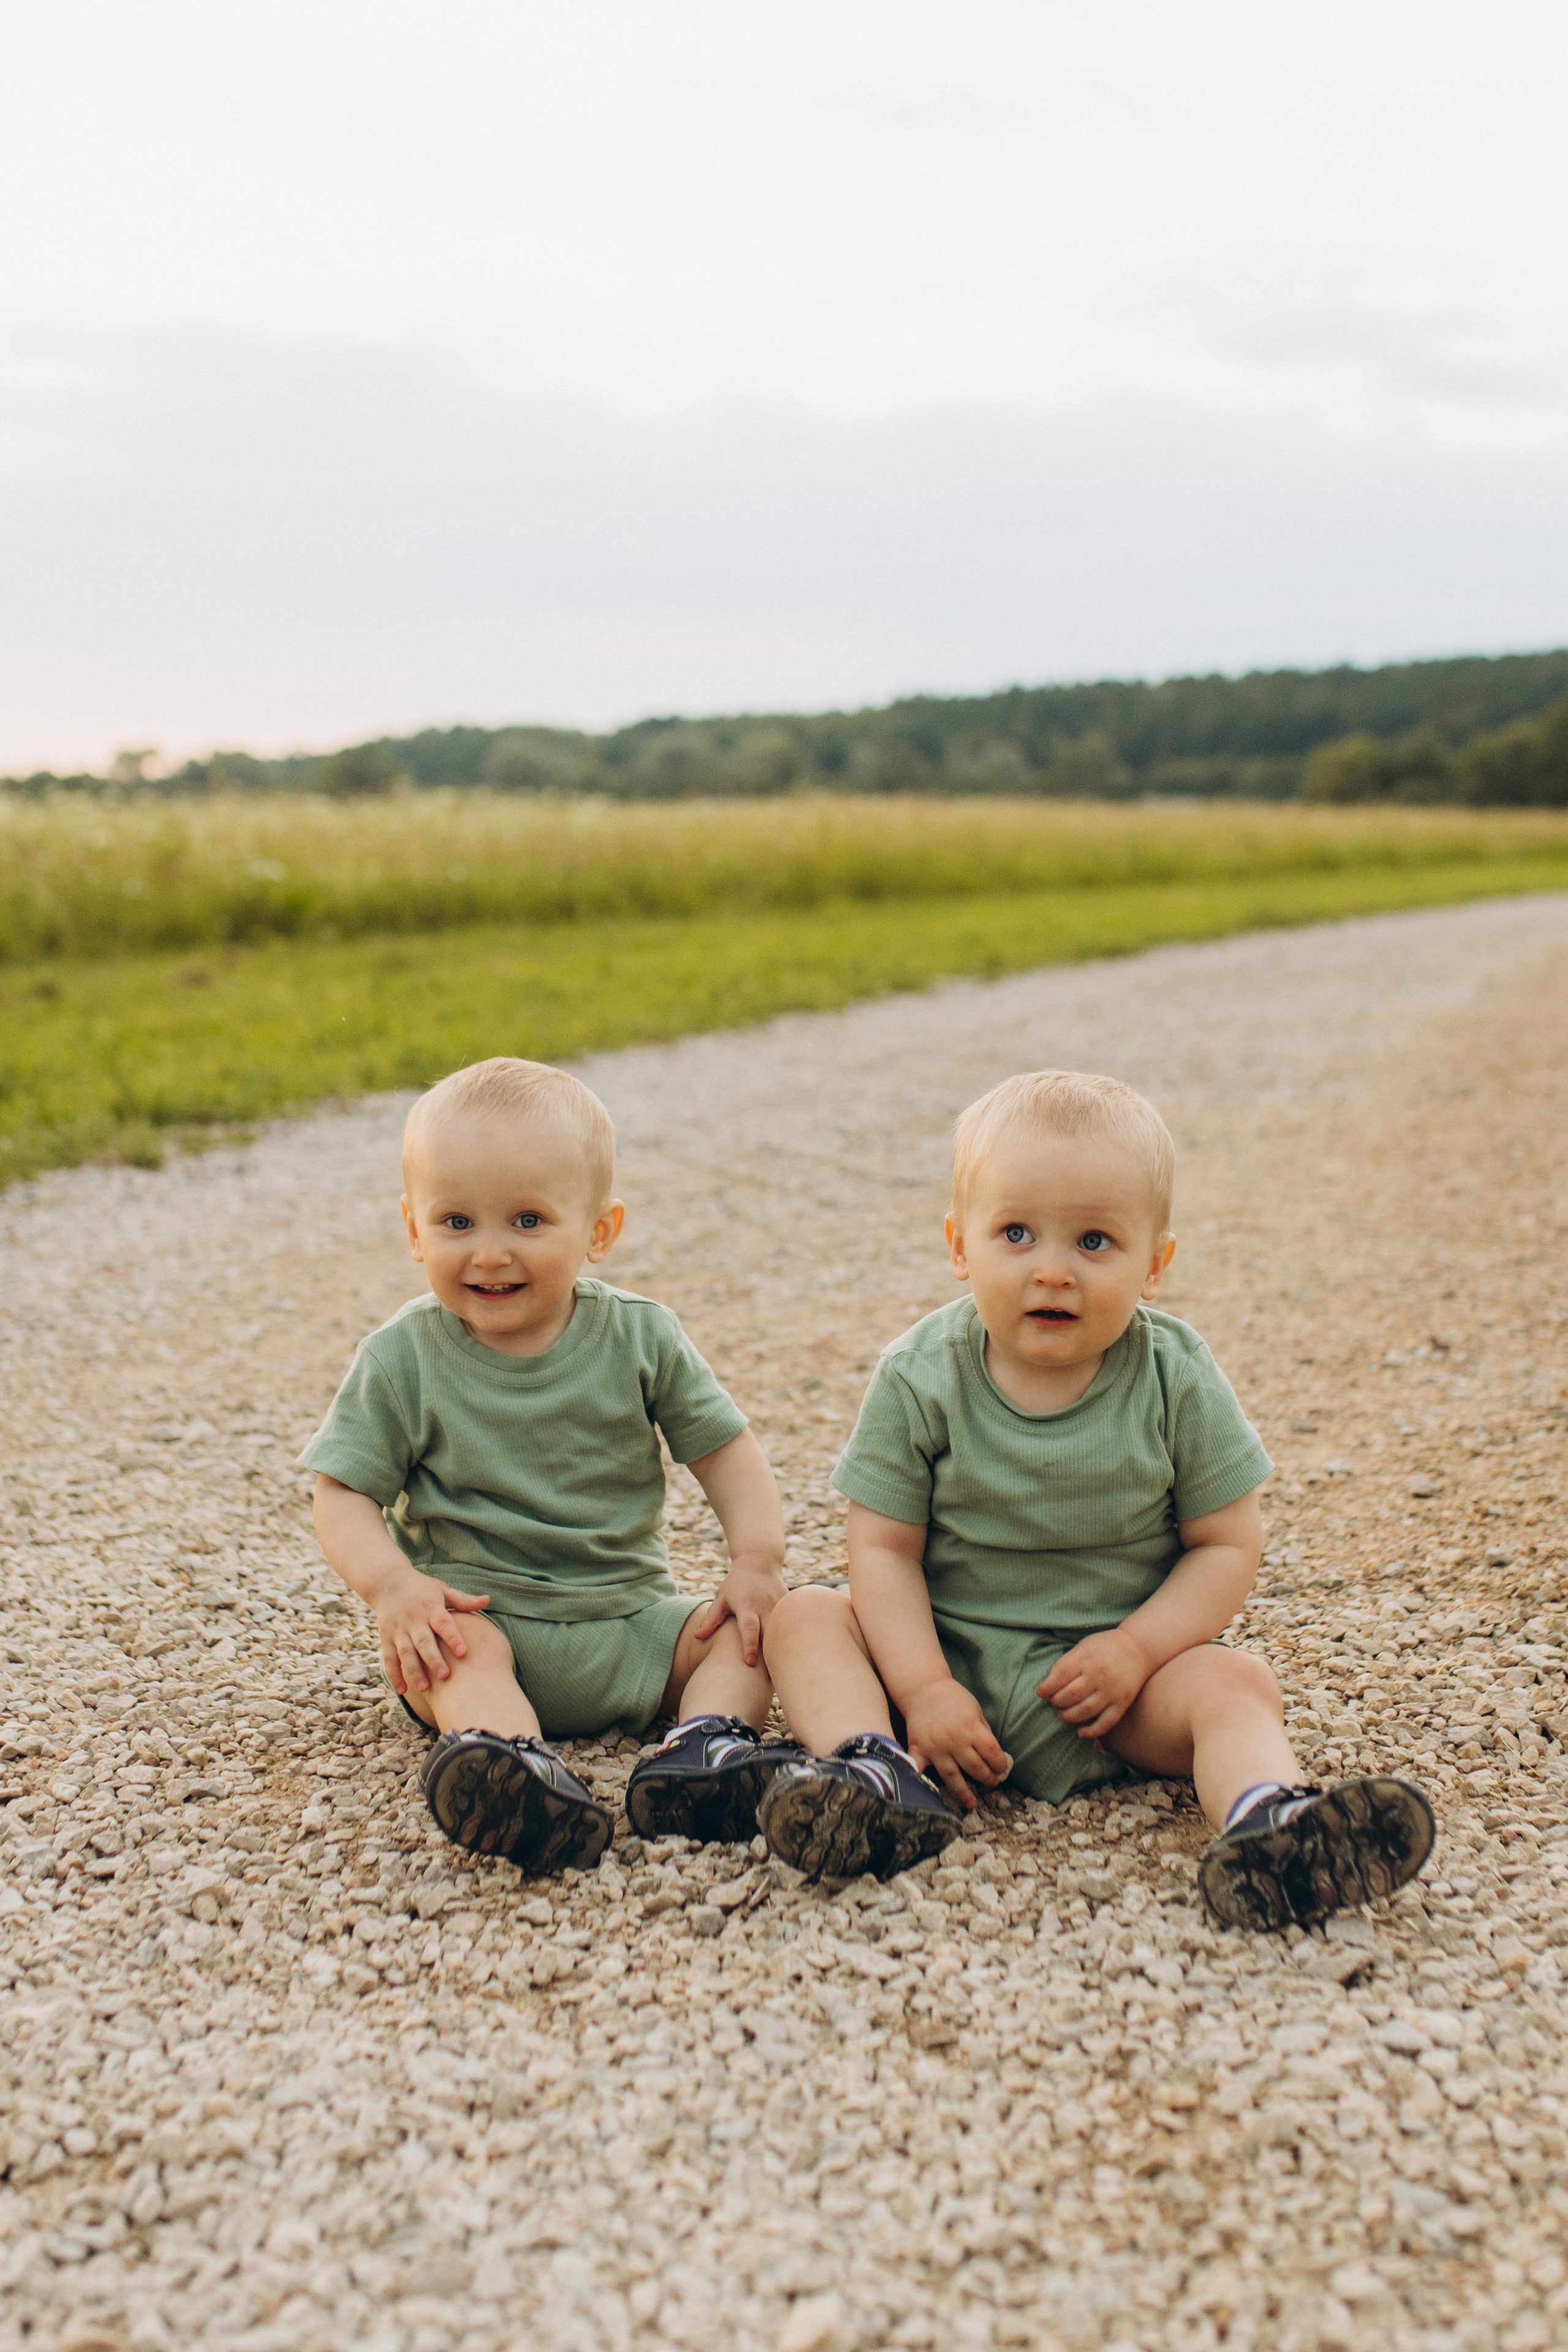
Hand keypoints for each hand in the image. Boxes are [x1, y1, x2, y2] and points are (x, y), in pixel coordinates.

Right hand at [374, 1570, 490, 1696]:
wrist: (388, 1582)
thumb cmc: (422, 1589)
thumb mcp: (443, 1590)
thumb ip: (464, 1600)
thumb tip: (488, 1600)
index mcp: (430, 1608)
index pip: (443, 1623)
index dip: (453, 1637)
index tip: (463, 1652)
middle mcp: (413, 1620)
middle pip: (423, 1642)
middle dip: (433, 1659)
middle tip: (445, 1676)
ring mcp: (398, 1630)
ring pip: (405, 1653)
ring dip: (414, 1671)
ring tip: (425, 1689)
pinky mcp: (386, 1638)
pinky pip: (389, 1658)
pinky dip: (394, 1675)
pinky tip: (402, 1690)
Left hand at [691, 1558, 786, 1668]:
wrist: (760, 1561)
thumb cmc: (736, 1583)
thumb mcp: (722, 1598)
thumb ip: (712, 1618)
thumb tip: (696, 1638)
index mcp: (746, 1606)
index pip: (749, 1628)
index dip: (749, 1645)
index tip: (749, 1663)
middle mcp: (765, 1607)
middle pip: (770, 1634)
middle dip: (770, 1654)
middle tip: (768, 1678)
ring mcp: (779, 1606)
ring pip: (783, 1632)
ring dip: (781, 1650)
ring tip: (782, 1672)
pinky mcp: (789, 1606)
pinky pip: (791, 1626)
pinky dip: (791, 1639)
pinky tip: (792, 1656)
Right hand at [901, 1678, 1011, 1809]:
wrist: (924, 1689)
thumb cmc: (954, 1698)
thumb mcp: (976, 1710)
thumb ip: (983, 1732)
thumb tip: (993, 1756)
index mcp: (971, 1728)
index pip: (992, 1753)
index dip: (999, 1764)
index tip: (1001, 1768)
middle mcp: (954, 1740)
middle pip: (975, 1767)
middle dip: (987, 1777)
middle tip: (992, 1782)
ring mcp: (935, 1747)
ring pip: (952, 1776)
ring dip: (963, 1792)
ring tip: (972, 1803)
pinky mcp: (918, 1749)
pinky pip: (919, 1768)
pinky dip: (921, 1781)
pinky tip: (927, 1795)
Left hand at [1038, 1629, 1147, 1739]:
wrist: (1138, 1649)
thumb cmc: (1105, 1647)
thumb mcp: (1083, 1646)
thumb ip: (1066, 1663)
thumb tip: (1049, 1683)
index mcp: (1087, 1658)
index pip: (1060, 1675)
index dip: (1047, 1687)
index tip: (1041, 1692)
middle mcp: (1099, 1675)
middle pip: (1071, 1695)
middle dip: (1056, 1702)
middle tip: (1053, 1702)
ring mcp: (1112, 1691)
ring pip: (1085, 1711)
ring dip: (1069, 1717)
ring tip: (1062, 1715)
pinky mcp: (1122, 1703)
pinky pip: (1106, 1722)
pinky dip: (1092, 1731)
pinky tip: (1080, 1732)